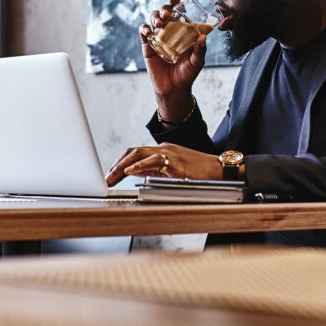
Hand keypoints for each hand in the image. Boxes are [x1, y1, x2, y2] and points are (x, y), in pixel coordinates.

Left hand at [106, 142, 221, 185]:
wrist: (219, 169)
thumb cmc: (200, 172)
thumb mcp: (174, 170)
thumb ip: (156, 170)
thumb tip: (137, 174)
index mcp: (163, 150)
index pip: (136, 152)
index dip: (120, 161)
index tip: (111, 173)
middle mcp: (164, 148)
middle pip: (133, 151)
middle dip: (116, 164)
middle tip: (106, 177)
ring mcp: (170, 153)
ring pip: (139, 154)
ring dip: (122, 165)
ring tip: (112, 176)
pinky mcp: (175, 161)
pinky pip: (153, 161)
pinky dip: (138, 166)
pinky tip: (129, 172)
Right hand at [140, 0, 206, 113]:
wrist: (173, 89)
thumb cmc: (187, 74)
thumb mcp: (197, 62)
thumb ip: (200, 50)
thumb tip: (204, 38)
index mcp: (182, 31)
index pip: (179, 12)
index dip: (176, 3)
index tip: (176, 0)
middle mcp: (170, 31)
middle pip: (164, 12)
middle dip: (164, 9)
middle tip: (167, 15)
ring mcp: (158, 37)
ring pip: (153, 19)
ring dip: (154, 17)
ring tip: (159, 24)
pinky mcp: (148, 46)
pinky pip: (144, 32)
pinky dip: (144, 28)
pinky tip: (149, 31)